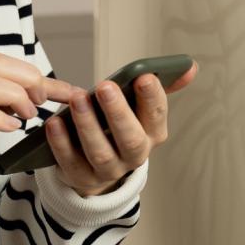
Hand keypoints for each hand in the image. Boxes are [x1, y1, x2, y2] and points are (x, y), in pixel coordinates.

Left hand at [45, 62, 198, 196]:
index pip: (157, 116)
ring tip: (77, 99)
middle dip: (118, 112)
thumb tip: (190, 66)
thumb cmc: (118, 128)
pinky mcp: (82, 178)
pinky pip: (71, 163)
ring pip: (100, 153)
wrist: (96, 167)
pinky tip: (54, 123)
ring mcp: (109, 171)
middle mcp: (134, 156)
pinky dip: (61, 143)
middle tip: (105, 86)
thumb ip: (159, 86)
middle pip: (130, 139)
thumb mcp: (140, 110)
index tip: (144, 76)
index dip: (152, 98)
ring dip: (88, 125)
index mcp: (152, 134)